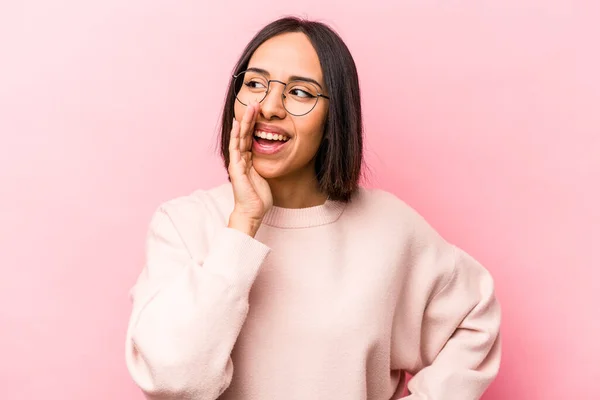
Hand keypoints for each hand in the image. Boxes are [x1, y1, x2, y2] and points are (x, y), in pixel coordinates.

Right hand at [227, 101, 272, 236]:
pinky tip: (237, 124)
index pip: (250, 137)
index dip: (255, 124)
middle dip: (250, 118)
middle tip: (255, 102)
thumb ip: (267, 165)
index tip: (260, 111)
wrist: (252, 212)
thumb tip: (278, 157)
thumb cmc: (259, 198)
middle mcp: (241, 159)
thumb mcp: (266, 176)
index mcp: (249, 160)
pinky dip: (236, 136)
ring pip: (240, 137)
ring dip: (244, 122)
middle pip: (244, 134)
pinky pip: (236, 149)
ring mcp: (237, 163)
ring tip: (249, 107)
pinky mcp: (236, 168)